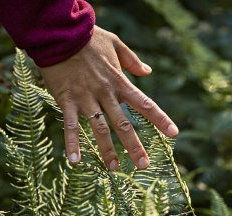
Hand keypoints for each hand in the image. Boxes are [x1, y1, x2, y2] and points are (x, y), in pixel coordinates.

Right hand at [39, 26, 178, 170]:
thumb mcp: (115, 43)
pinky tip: (75, 161)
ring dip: (107, 150)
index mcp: (120, 82)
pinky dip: (72, 143)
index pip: (145, 104)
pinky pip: (70, 126)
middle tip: (144, 165)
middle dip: (134, 146)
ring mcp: (86, 99)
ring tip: (113, 168)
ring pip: (99, 129)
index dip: (160, 119)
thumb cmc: (88, 38)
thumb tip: (148, 71)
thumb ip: (132, 60)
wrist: (58, 31)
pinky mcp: (67, 101)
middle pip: (123, 124)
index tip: (173, 134)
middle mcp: (106, 93)